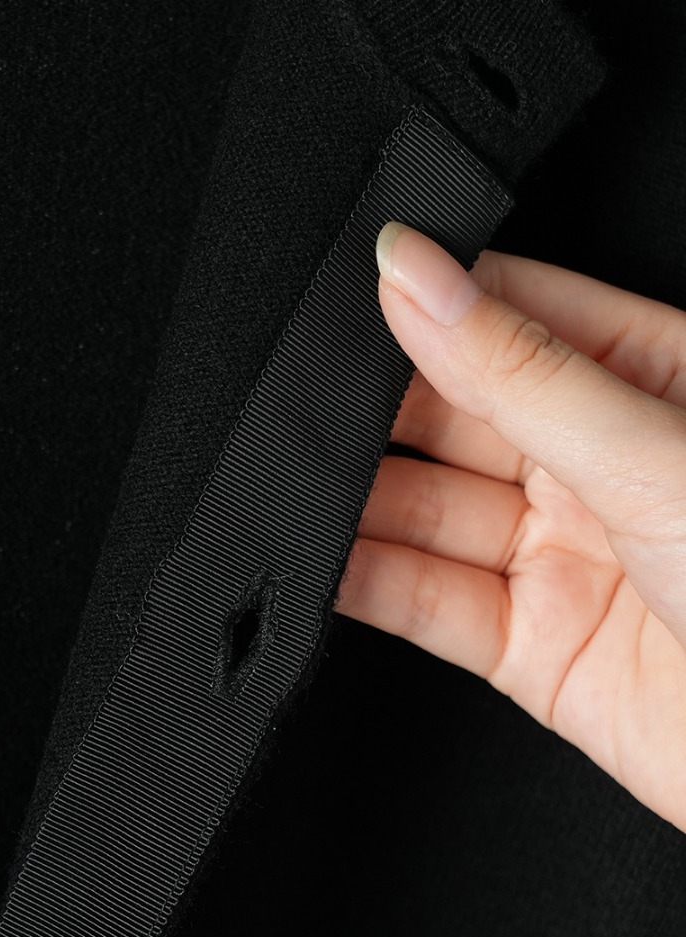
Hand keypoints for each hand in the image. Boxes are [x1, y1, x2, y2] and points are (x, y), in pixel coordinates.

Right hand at [335, 221, 685, 833]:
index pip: (514, 316)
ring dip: (358, 500)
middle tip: (309, 402)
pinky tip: (321, 555)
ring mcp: (560, 559)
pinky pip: (426, 602)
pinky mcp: (527, 648)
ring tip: (297, 480)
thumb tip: (420, 277)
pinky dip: (365, 581)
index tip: (356, 292)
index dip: (431, 303)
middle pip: (455, 417)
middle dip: (378, 410)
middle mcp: (599, 467)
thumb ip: (520, 370)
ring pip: (429, 511)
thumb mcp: (652, 449)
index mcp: (652, 383)